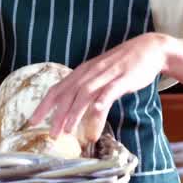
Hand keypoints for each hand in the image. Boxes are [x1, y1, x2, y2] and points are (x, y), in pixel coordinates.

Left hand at [29, 32, 171, 143]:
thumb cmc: (124, 66)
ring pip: (86, 94)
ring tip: (68, 130)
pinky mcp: (123, 78)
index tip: (31, 121)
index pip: (57, 89)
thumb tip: (82, 119)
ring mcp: (107, 74)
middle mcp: (90, 72)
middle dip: (57, 114)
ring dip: (75, 112)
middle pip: (68, 93)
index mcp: (83, 72)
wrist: (150, 49)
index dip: (44, 105)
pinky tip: (96, 111)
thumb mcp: (102, 78)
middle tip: (50, 133)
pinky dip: (102, 101)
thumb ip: (91, 95)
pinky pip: (110, 91)